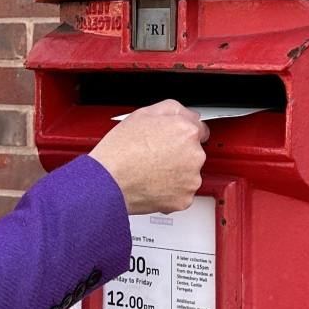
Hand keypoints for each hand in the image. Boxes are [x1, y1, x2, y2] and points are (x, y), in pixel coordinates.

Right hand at [89, 100, 208, 214]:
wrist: (109, 181)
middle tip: (156, 155)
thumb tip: (184, 114)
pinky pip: (182, 193)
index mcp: (186, 131)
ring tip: (152, 170)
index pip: (200, 130)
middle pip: (194, 152)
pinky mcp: (184, 199)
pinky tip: (154, 183)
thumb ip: (172, 109)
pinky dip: (171, 190)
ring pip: (189, 173)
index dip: (183, 134)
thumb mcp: (143, 113)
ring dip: (176, 173)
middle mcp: (194, 155)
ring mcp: (191, 179)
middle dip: (179, 153)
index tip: (175, 139)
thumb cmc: (120, 150)